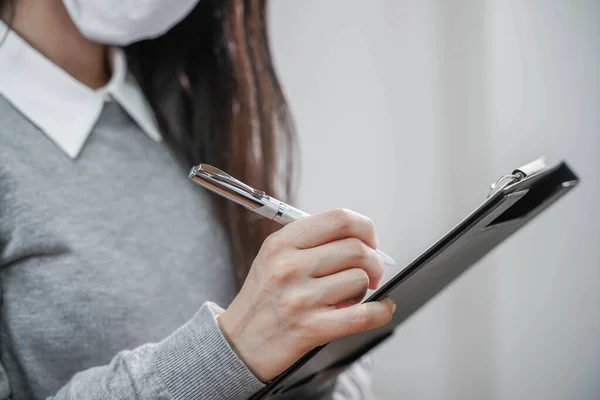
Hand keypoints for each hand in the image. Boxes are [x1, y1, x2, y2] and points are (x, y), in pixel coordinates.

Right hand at [217, 209, 395, 381]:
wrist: (239, 343)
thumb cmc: (262, 299)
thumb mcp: (273, 257)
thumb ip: (311, 242)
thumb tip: (361, 238)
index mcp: (281, 243)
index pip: (339, 219)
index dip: (365, 227)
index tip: (370, 240)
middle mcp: (289, 267)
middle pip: (356, 249)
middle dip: (374, 260)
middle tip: (371, 272)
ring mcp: (300, 298)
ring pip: (359, 279)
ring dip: (365, 289)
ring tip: (350, 296)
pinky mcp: (311, 328)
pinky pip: (362, 315)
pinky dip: (380, 311)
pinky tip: (382, 309)